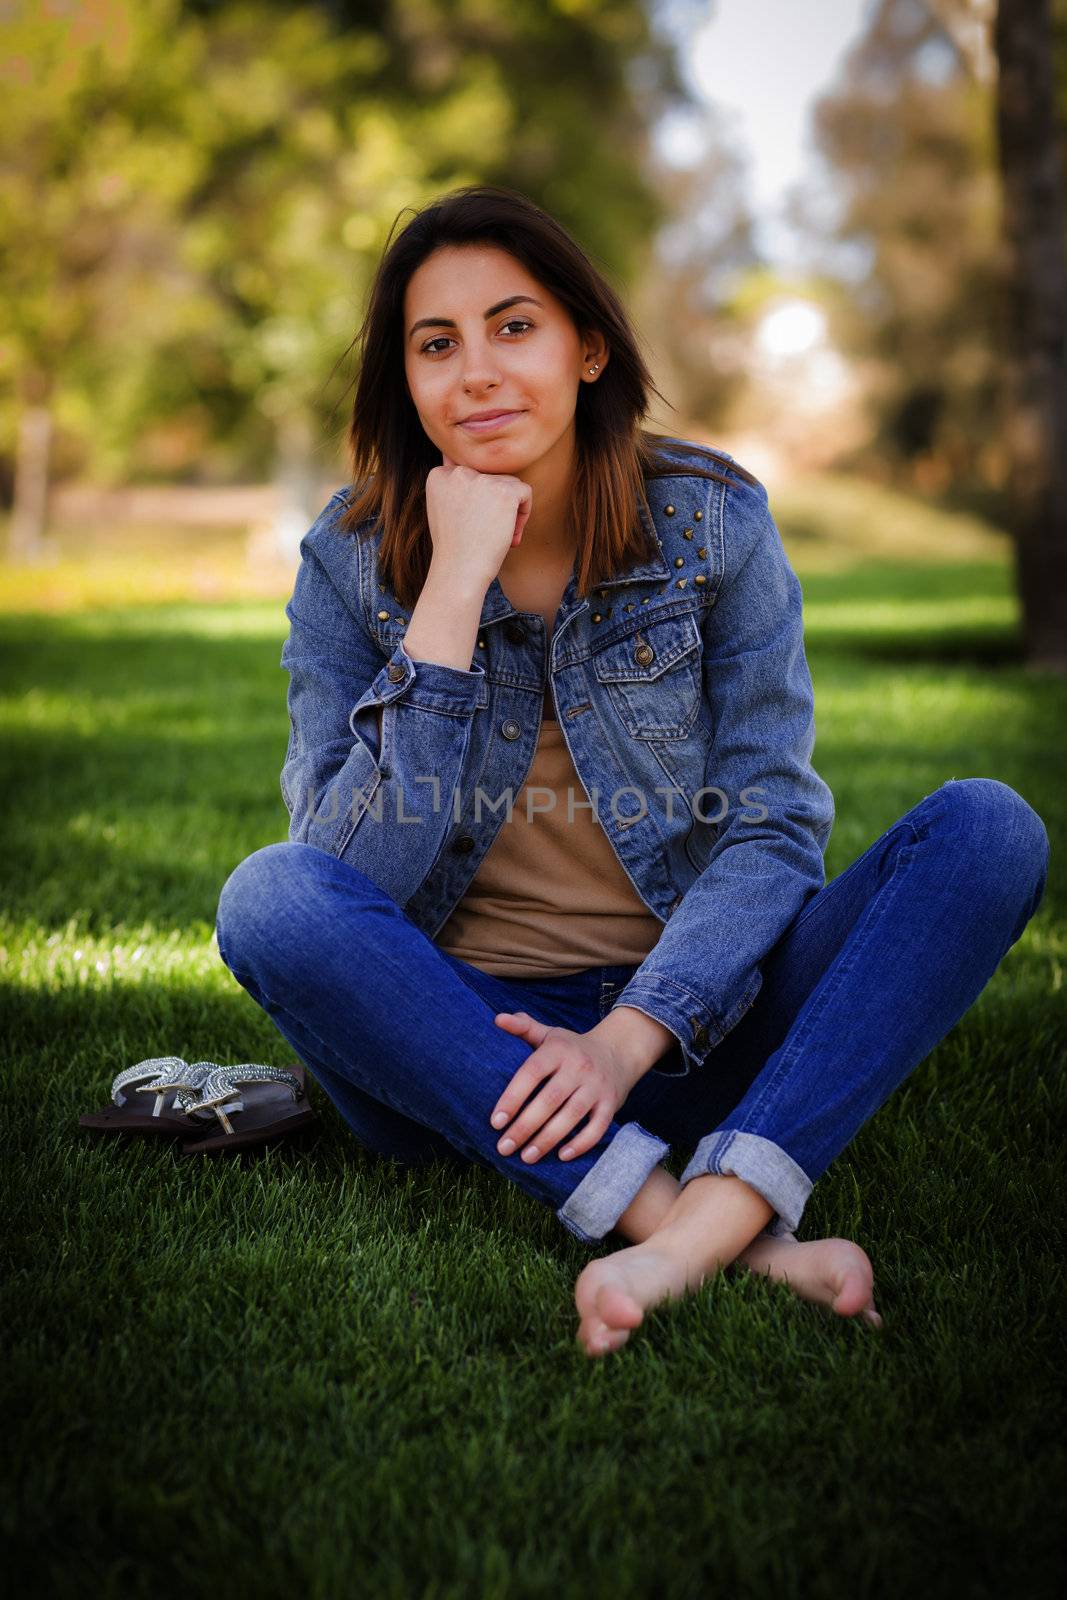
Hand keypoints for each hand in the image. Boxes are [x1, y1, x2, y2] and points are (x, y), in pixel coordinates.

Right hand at [424, 452, 532, 595]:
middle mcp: (458, 472)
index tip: (473, 524)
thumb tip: (450, 457)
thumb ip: (452, 484)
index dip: (478, 500)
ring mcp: (481, 480)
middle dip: (495, 504)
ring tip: (500, 536)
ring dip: (510, 510)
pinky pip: (525, 492)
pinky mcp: (503, 491)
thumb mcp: (444, 510)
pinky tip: (512, 534)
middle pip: (491, 477)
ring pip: (509, 484)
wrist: (459, 572)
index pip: (472, 475)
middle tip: (488, 533)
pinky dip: (524, 513)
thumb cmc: (455, 548)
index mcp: (439, 475)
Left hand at [488, 1011, 633, 1163]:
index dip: (512, 1098)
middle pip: (549, 1099)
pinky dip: (581, 1143)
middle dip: (525, 1126)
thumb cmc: (572, 1048)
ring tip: (526, 1157)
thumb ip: (523, 1028)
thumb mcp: (549, 1034)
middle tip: (504, 1147)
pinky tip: (562, 1156)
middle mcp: (579, 1067)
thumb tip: (498, 1019)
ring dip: (547, 1139)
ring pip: (571, 1116)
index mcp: (558, 1050)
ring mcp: (597, 1086)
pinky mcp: (611, 1104)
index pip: (531, 1073)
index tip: (495, 1122)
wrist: (618, 1051)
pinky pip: (598, 1127)